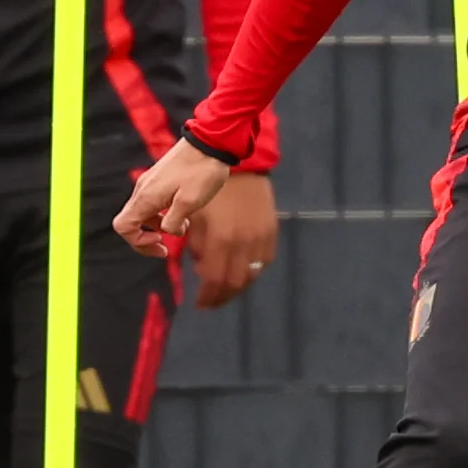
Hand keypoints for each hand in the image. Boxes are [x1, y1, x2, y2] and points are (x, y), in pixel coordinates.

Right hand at [114, 139, 230, 258]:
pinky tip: (184, 212)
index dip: (138, 242)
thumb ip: (173, 222)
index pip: (123, 227)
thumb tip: (169, 232)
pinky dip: (163, 213)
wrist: (211, 140)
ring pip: (142, 213)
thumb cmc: (202, 170)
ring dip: (158, 226)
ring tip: (183, 226)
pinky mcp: (159, 178)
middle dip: (146, 239)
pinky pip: (152, 202)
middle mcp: (143, 189)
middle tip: (166, 248)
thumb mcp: (190, 202)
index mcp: (146, 197)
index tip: (160, 243)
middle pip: (130, 222)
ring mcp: (150, 182)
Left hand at [183, 170, 277, 308]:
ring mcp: (260, 238)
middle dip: (222, 297)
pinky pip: (263, 261)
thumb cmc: (210, 189)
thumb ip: (196, 245)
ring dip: (237, 286)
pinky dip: (251, 271)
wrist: (241, 164)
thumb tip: (200, 266)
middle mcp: (244, 243)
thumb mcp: (195, 216)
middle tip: (211, 302)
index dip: (207, 296)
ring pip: (252, 275)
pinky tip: (241, 269)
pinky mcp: (271, 231)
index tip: (200, 303)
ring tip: (225, 288)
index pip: (214, 280)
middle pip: (235, 283)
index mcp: (221, 238)